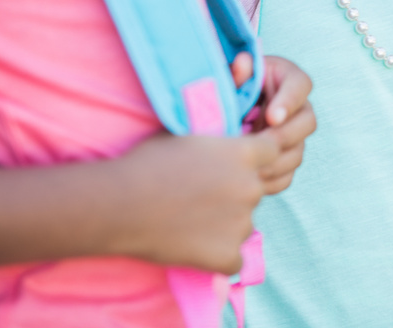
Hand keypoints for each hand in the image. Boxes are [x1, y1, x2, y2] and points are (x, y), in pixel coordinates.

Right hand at [113, 130, 282, 272]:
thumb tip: (228, 133)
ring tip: (189, 222)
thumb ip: (218, 138)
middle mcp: (250, 186)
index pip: (273, 152)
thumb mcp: (188, 135)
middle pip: (257, 189)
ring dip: (226, 224)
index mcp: (244, 153)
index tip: (233, 166)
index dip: (254, 160)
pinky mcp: (227, 255)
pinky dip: (218, 256)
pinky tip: (194, 247)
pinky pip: (234, 259)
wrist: (119, 204)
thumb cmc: (146, 163)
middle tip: (202, 197)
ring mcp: (242, 223)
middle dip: (236, 192)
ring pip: (245, 224)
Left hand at [231, 53, 316, 194]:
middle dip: (284, 136)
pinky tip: (249, 178)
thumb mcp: (227, 76)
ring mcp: (292, 135)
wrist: (215, 113)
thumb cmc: (224, 89)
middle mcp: (296, 106)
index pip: (301, 85)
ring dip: (275, 160)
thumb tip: (242, 64)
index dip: (290, 102)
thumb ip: (235, 72)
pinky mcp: (282, 159)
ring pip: (298, 152)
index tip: (271, 116)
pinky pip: (286, 175)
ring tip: (248, 163)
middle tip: (260, 144)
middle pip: (308, 122)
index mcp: (285, 78)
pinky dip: (270, 179)